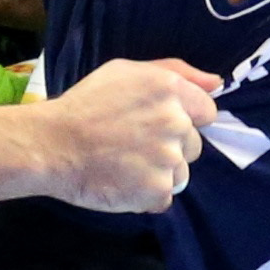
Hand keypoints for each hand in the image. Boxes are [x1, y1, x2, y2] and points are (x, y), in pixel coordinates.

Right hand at [0, 57, 216, 212]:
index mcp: (170, 90)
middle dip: (169, 148)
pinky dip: (145, 196)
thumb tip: (217, 83)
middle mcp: (176, 123)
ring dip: (159, 174)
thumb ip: (176, 72)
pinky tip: (122, 183)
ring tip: (125, 167)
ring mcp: (168, 159)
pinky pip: (164, 198)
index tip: (157, 126)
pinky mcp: (156, 190)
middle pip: (193, 146)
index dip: (184, 120)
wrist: (51, 145)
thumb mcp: (125, 71)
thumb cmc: (84, 105)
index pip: (206, 112)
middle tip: (132, 146)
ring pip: (180, 174)